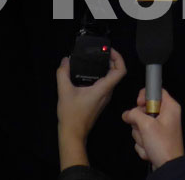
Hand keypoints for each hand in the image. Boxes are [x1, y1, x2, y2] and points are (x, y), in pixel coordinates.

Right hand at [56, 50, 126, 166]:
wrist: (73, 134)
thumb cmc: (71, 114)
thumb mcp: (64, 91)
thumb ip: (63, 73)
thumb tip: (65, 60)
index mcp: (103, 88)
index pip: (120, 71)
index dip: (119, 58)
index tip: (109, 51)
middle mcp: (107, 92)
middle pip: (116, 73)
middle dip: (111, 59)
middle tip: (100, 52)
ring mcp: (104, 97)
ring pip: (111, 79)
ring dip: (106, 67)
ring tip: (94, 59)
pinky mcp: (99, 101)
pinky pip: (105, 84)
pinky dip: (100, 75)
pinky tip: (88, 72)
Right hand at [122, 88, 184, 168]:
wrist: (168, 167)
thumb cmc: (164, 146)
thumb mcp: (146, 126)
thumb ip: (134, 115)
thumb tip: (127, 114)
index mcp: (170, 107)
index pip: (155, 91)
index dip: (144, 96)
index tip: (139, 104)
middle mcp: (166, 116)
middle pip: (144, 110)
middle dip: (139, 123)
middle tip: (145, 129)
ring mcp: (160, 128)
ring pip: (141, 125)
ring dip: (140, 136)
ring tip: (148, 142)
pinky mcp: (155, 138)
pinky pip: (143, 136)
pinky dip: (143, 144)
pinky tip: (149, 149)